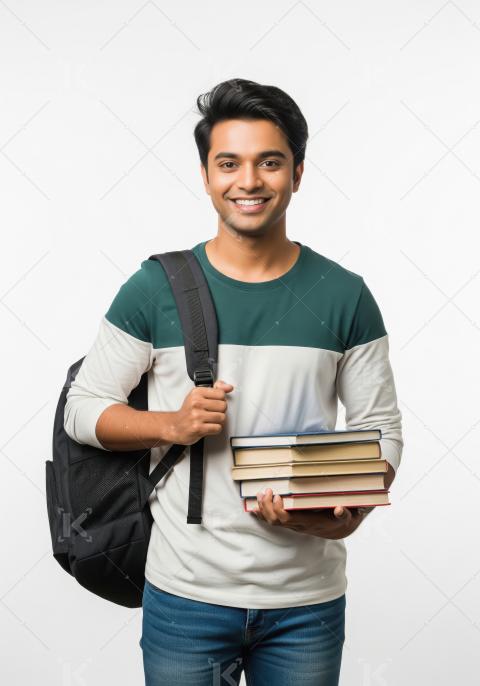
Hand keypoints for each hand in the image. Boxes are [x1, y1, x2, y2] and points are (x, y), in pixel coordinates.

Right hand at [168, 380, 233, 444]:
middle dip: (220, 411)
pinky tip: (208, 426)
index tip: (214, 402)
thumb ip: (216, 389)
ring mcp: (196, 416)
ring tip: (209, 419)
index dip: (220, 399)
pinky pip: (217, 428)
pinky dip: (215, 429)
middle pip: (223, 406)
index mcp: (197, 392)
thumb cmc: (188, 411)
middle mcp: (196, 403)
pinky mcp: (198, 428)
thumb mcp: (199, 395)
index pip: (221, 393)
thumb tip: (229, 387)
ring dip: (218, 421)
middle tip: (212, 412)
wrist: (175, 426)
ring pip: (222, 417)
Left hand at [252, 488, 373, 538]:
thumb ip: (344, 514)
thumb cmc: (340, 520)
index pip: (287, 520)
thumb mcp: (347, 517)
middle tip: (266, 491)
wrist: (338, 530)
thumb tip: (340, 509)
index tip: (278, 496)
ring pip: (271, 522)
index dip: (278, 510)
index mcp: (308, 523)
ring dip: (263, 508)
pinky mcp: (290, 523)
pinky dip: (262, 514)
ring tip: (260, 494)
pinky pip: (272, 521)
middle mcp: (298, 526)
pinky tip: (255, 507)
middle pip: (275, 521)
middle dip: (267, 507)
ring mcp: (293, 525)